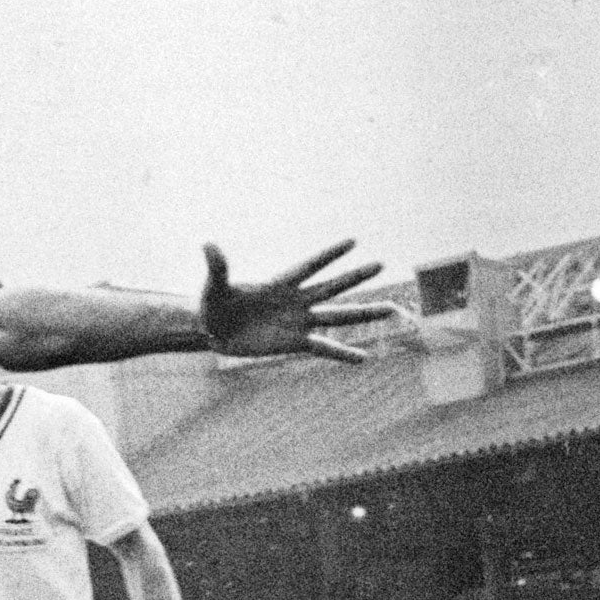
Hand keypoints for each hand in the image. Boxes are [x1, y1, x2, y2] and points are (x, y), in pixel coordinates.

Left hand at [199, 240, 392, 363]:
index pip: (309, 266)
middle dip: (355, 277)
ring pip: (337, 316)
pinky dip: (342, 353)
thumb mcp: (215, 286)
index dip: (329, 255)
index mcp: (280, 283)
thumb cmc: (214, 304)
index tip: (353, 241)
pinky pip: (324, 348)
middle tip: (381, 264)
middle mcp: (296, 301)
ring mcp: (299, 322)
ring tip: (391, 310)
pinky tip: (364, 358)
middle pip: (331, 287)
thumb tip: (207, 244)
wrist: (214, 331)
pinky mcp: (295, 342)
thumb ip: (217, 266)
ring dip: (363, 313)